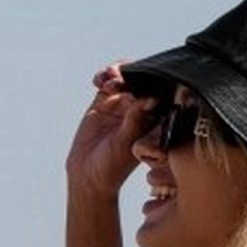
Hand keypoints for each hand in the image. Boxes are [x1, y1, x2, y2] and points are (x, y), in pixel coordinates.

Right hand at [65, 62, 153, 201]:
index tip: (135, 84)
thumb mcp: (124, 144)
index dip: (150, 81)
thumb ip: (135, 120)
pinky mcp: (104, 102)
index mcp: (153, 120)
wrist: (88, 174)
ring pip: (124, 77)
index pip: (158, 92)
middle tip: (117, 79)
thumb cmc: (112, 166)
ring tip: (106, 81)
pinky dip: (103, 76)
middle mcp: (140, 110)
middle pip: (142, 80)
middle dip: (130, 73)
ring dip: (116, 72)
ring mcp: (122, 104)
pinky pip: (106, 81)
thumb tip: (150, 99)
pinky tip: (97, 81)